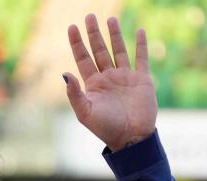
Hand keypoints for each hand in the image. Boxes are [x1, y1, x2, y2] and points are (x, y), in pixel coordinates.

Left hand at [63, 14, 156, 151]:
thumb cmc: (106, 128)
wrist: (131, 138)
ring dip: (115, 35)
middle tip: (89, 16)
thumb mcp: (85, 113)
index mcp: (93, 85)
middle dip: (94, 34)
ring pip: (119, 50)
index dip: (77, 43)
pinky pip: (141, 58)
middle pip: (99, 50)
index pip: (83, 58)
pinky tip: (139, 31)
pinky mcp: (142, 80)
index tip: (72, 27)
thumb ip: (74, 93)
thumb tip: (64, 73)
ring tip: (110, 20)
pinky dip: (141, 45)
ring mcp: (125, 77)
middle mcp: (108, 78)